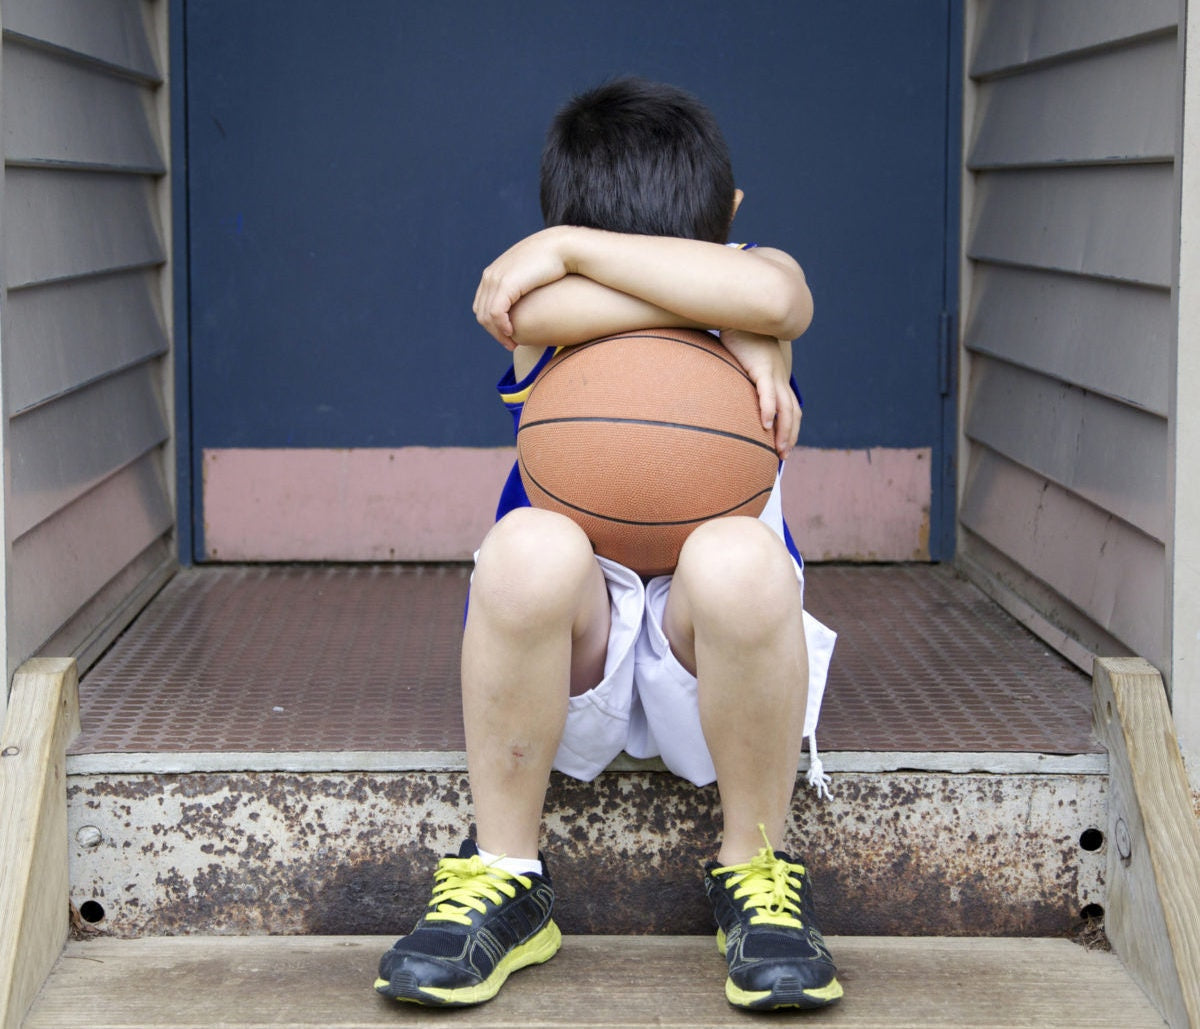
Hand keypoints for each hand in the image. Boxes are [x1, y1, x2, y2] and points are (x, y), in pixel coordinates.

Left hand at [474, 227, 573, 348]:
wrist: (564, 247)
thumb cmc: (555, 262)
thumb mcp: (533, 274)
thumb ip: (524, 285)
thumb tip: (527, 299)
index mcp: (494, 272)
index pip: (482, 304)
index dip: (492, 324)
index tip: (508, 335)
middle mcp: (491, 275)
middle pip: (481, 312)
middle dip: (493, 332)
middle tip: (510, 344)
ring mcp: (496, 278)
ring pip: (486, 315)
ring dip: (498, 333)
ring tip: (512, 343)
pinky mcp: (506, 284)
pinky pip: (495, 313)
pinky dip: (501, 326)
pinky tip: (512, 333)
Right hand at [719, 329, 800, 459]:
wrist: (743, 314)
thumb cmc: (740, 339)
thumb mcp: (743, 363)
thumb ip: (739, 380)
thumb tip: (725, 395)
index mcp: (778, 379)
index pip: (792, 409)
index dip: (791, 429)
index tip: (784, 447)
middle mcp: (780, 379)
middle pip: (793, 414)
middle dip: (790, 437)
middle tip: (782, 456)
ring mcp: (773, 374)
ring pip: (786, 409)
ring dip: (783, 431)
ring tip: (778, 449)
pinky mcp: (762, 369)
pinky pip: (768, 394)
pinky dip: (769, 411)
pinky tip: (764, 425)